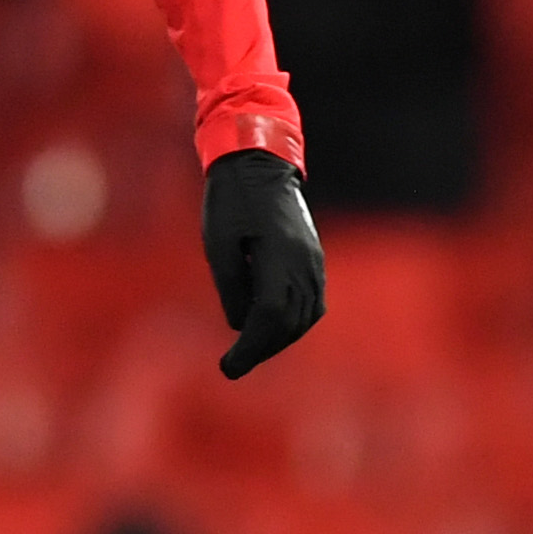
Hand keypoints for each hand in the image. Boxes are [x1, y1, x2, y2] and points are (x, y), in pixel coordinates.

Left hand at [201, 149, 323, 379]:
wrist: (259, 166)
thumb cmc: (231, 201)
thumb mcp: (218, 243)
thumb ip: (231, 286)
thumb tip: (240, 326)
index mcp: (279, 256)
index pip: (270, 317)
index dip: (251, 347)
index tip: (228, 367)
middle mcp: (305, 263)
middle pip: (290, 323)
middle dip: (262, 349)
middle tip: (233, 365)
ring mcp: (314, 262)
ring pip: (306, 316)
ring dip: (279, 339)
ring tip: (249, 352)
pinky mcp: (314, 259)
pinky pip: (312, 302)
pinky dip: (293, 323)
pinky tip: (270, 330)